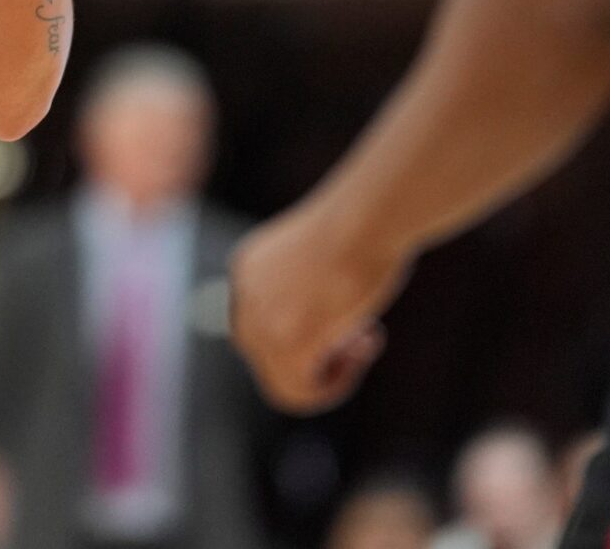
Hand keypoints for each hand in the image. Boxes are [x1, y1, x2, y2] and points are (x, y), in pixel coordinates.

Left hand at [228, 200, 412, 414]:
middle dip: (318, 353)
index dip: (312, 331)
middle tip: (361, 332)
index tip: (348, 315)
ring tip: (364, 340)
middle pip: (267, 353)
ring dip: (328, 373)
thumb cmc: (364, 227)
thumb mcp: (325, 257)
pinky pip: (297, 394)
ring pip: (282, 380)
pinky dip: (335, 386)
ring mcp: (259, 321)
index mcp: (250, 268)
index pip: (265, 322)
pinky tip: (363, 349)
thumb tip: (322, 333)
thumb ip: (311, 293)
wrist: (366, 217)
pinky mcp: (283, 344)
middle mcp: (244, 294)